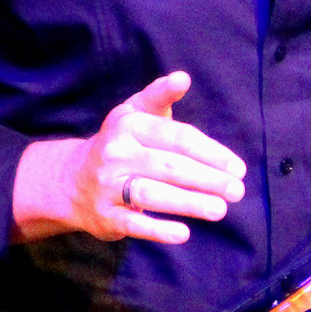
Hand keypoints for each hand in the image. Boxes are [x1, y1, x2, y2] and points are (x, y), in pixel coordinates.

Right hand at [11, 71, 246, 245]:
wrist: (72, 179)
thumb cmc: (121, 143)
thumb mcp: (135, 113)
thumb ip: (160, 96)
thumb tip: (183, 78)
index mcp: (129, 124)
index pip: (177, 138)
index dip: (211, 153)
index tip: (237, 168)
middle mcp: (116, 153)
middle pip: (169, 167)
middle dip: (207, 179)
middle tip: (237, 191)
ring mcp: (108, 185)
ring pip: (152, 194)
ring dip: (189, 203)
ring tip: (220, 209)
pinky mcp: (104, 216)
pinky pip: (133, 223)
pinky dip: (158, 230)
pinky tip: (184, 233)